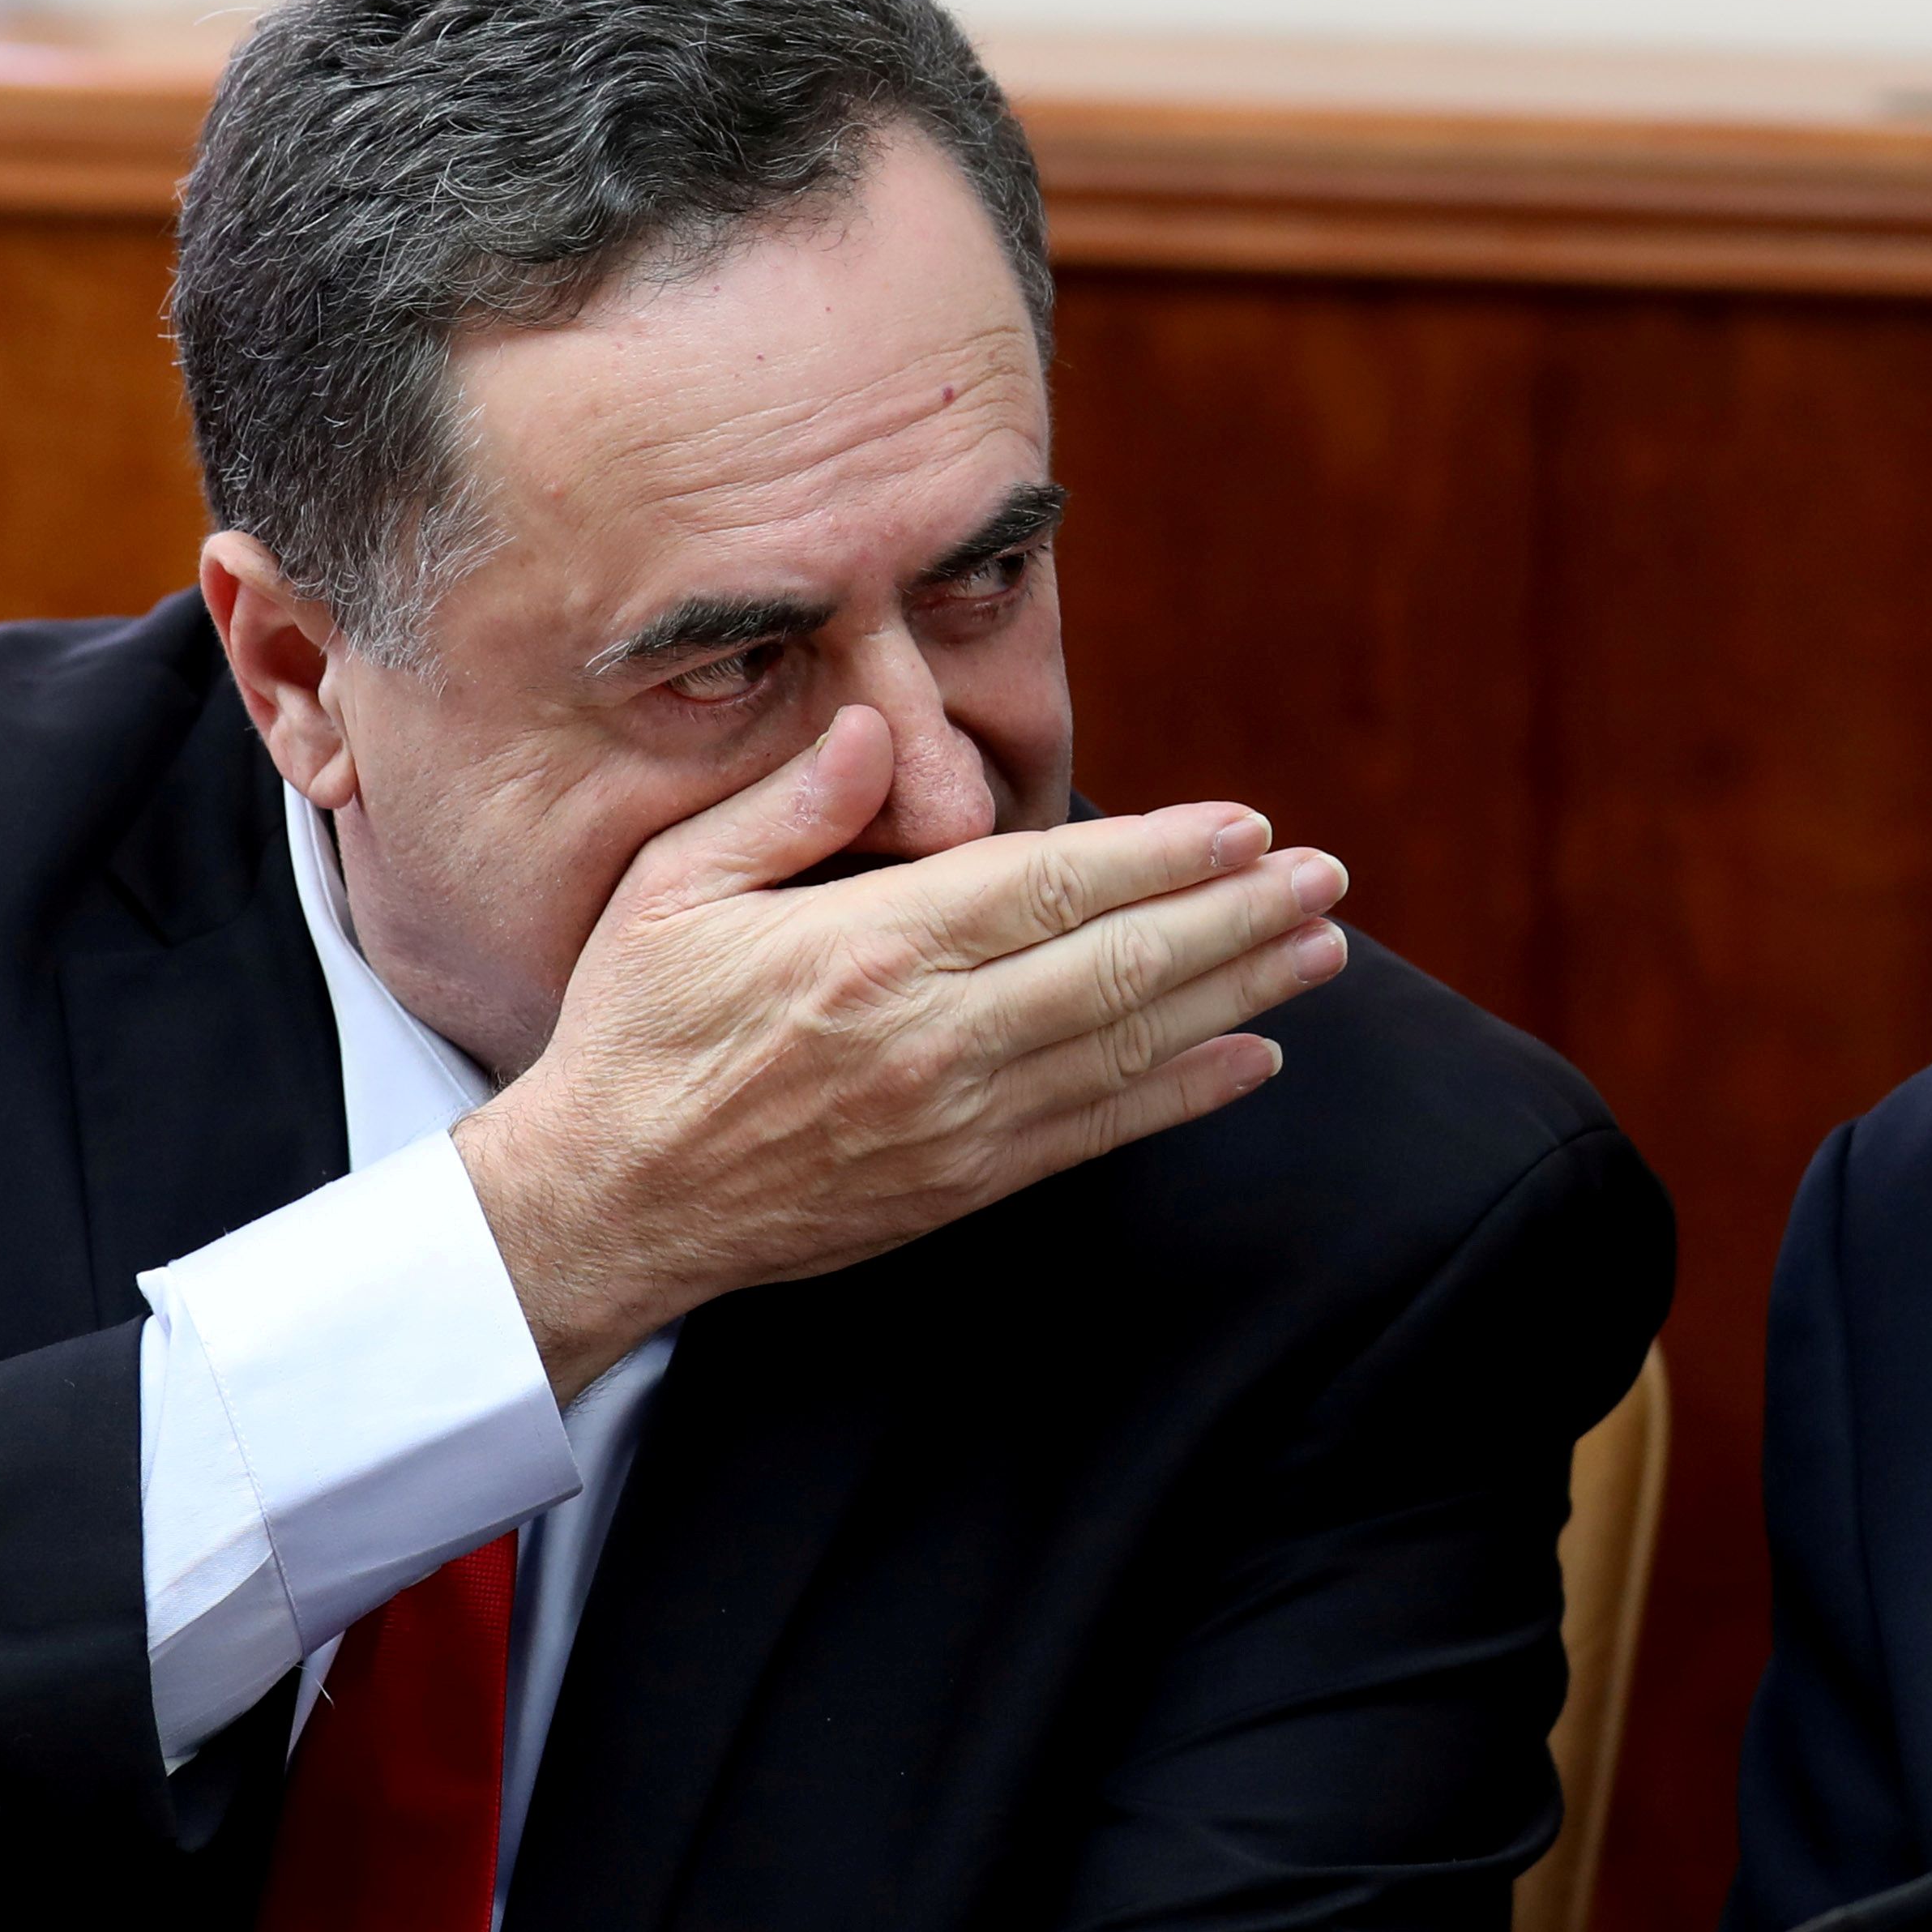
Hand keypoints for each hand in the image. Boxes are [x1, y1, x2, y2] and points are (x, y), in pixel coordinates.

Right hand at [456, 705, 1349, 1393]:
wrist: (607, 1203)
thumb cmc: (635, 1030)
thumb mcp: (677, 886)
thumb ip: (791, 803)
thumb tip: (884, 729)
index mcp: (873, 949)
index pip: (1056, 885)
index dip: (1165, 854)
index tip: (1246, 828)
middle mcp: (934, 1036)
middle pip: (1123, 964)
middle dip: (1238, 918)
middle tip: (1324, 880)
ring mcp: (958, 1120)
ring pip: (1132, 1046)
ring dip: (1239, 995)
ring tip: (1320, 951)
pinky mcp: (964, 1184)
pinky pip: (1102, 1132)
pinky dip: (1186, 1094)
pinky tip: (1252, 1056)